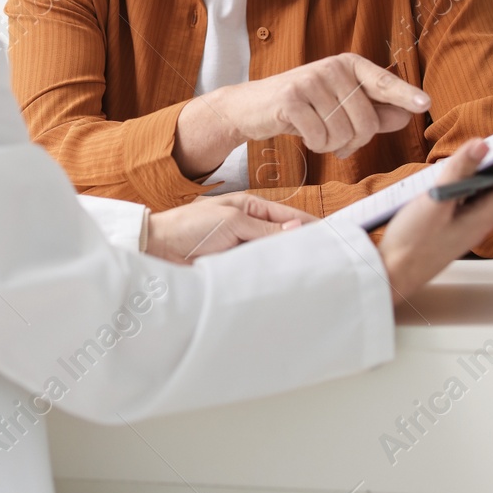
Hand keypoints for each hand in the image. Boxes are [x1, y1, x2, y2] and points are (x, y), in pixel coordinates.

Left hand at [146, 193, 316, 263]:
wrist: (159, 248)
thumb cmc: (190, 225)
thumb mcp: (231, 221)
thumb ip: (264, 228)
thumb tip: (298, 229)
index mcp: (251, 207)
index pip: (289, 216)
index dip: (309, 226)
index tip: (332, 237)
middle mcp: (250, 227)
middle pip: (283, 238)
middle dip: (300, 248)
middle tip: (325, 262)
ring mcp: (242, 247)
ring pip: (271, 256)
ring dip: (283, 264)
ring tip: (308, 276)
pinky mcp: (234, 266)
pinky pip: (257, 270)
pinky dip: (267, 276)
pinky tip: (281, 285)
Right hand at [175, 53, 430, 178]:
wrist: (252, 106)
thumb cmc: (303, 107)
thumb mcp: (338, 105)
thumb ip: (373, 110)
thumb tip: (406, 114)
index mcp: (348, 65)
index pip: (382, 81)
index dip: (403, 94)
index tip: (424, 103)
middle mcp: (332, 68)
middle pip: (365, 121)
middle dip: (356, 141)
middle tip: (339, 140)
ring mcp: (310, 81)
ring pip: (343, 133)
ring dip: (332, 145)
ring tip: (318, 134)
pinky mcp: (290, 99)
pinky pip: (320, 137)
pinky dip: (315, 145)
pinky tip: (304, 135)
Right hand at [377, 135, 492, 309]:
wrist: (392, 275)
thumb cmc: (411, 244)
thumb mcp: (433, 202)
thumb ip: (457, 171)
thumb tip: (482, 145)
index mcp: (483, 216)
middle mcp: (482, 220)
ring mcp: (469, 223)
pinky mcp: (455, 223)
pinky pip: (478, 196)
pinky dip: (485, 178)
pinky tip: (477, 171)